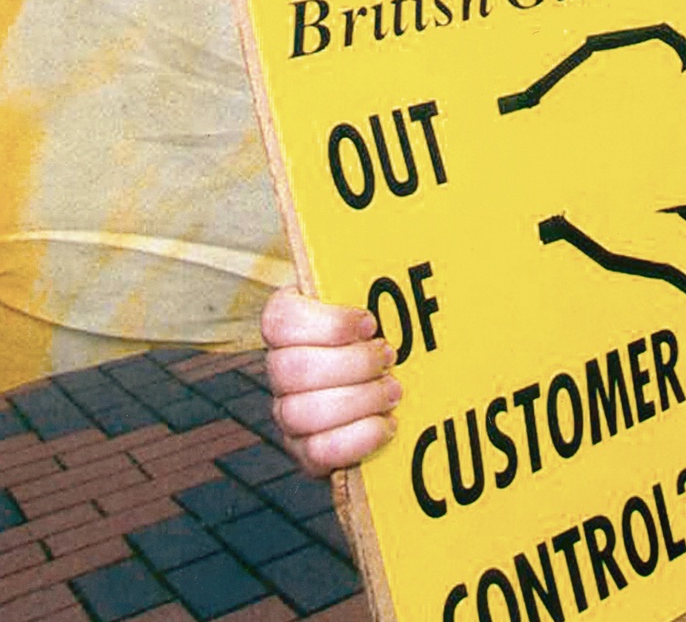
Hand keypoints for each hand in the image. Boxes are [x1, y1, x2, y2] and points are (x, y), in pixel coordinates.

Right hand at [261, 288, 401, 476]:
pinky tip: (387, 423)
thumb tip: (406, 232)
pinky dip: (357, 439)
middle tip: (390, 357)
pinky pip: (316, 453)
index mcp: (290, 324)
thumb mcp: (382, 294)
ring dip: (358, 401)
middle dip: (351, 365)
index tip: (370, 322)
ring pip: (301, 413)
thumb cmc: (389, 329)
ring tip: (394, 390)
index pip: (279, 321)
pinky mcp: (306, 451)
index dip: (326, 325)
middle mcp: (280, 370)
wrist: (396, 383)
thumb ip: (379, 273)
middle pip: (291, 371)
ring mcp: (288, 412)